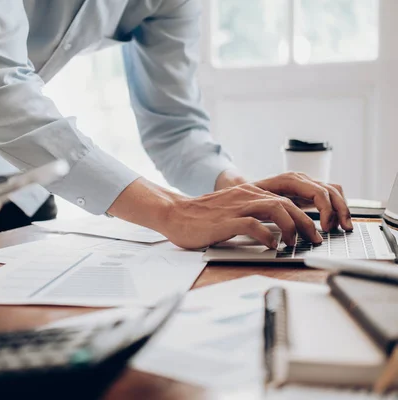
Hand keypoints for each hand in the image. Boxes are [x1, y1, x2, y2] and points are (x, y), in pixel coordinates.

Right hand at [108, 178, 320, 249]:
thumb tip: (277, 230)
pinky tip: (271, 245)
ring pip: (276, 209)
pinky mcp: (226, 221)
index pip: (287, 195)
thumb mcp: (233, 210)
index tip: (316, 227)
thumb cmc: (202, 218)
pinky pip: (254, 225)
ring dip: (292, 228)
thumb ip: (253, 214)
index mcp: (250, 192)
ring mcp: (237, 207)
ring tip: (295, 243)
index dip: (306, 211)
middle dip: (307, 222)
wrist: (175, 214)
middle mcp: (246, 196)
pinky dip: (268, 235)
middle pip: (287, 203)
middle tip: (315, 239)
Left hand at [253, 172, 351, 231]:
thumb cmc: (248, 195)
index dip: (326, 210)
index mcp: (290, 179)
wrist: (242, 188)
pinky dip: (336, 207)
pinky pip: (330, 195)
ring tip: (343, 227)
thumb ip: (270, 208)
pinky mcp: (308, 192)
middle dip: (340, 210)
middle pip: (331, 190)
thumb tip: (284, 222)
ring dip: (341, 209)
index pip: (318, 192)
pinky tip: (335, 223)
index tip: (326, 227)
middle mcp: (301, 179)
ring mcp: (306, 184)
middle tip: (343, 229)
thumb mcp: (256, 201)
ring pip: (334, 191)